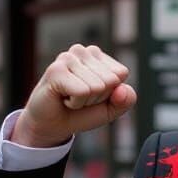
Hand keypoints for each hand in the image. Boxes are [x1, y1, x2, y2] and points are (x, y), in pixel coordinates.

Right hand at [13, 44, 136, 146]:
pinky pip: (82, 92)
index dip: (111, 92)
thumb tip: (122, 89)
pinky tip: (62, 98)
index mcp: (98, 55)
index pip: (121, 74)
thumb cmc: (81, 113)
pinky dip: (75, 103)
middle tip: (79, 98)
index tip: (93, 95)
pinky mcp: (56, 70)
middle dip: (98, 97)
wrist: (52, 126)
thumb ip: (126, 100)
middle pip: (110, 80)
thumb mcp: (111, 109)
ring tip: (70, 97)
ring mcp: (68, 58)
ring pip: (97, 87)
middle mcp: (82, 51)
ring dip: (85, 101)